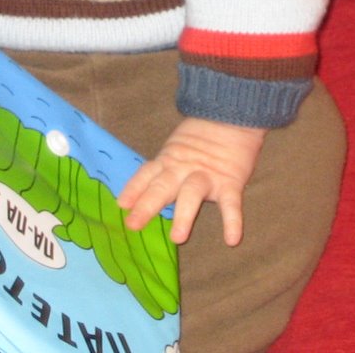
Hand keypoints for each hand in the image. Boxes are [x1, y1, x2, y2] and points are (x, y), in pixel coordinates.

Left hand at [117, 117, 265, 245]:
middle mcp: (184, 168)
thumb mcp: (177, 147)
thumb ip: (165, 167)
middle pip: (163, 185)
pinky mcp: (231, 181)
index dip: (134, 188)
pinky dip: (232, 221)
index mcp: (169, 160)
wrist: (233, 114)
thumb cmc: (203, 135)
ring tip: (178, 238)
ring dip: (184, 215)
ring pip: (192, 193)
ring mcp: (207, 175)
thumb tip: (143, 191)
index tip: (121, 205)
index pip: (147, 173)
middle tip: (133, 224)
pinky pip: (231, 203)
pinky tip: (231, 239)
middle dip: (147, 204)